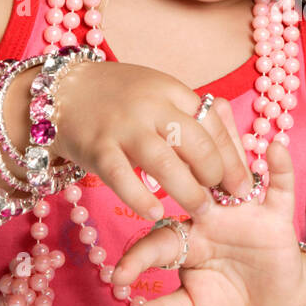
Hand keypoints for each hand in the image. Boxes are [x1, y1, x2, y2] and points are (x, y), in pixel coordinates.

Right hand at [46, 59, 255, 219]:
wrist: (61, 91)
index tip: (243, 185)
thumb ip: (185, 120)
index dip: (232, 158)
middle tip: (223, 199)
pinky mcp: (97, 146)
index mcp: (172, 91)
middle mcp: (151, 105)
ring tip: (200, 210)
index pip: (213, 125)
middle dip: (215, 174)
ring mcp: (123, 125)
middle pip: (195, 142)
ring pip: (164, 162)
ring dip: (187, 190)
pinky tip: (156, 214)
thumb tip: (222, 158)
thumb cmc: (118, 99)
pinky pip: (122, 176)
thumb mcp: (157, 96)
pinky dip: (141, 197)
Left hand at [109, 139, 305, 305]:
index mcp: (186, 238)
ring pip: (233, 170)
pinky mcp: (275, 214)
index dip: (140, 256)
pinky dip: (278, 167)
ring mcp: (243, 211)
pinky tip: (274, 146)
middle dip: (178, 164)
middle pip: (191, 182)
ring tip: (218, 105)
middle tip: (159, 144)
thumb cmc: (230, 298)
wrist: (276, 303)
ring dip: (229, 139)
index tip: (120, 276)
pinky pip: (278, 186)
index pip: (159, 239)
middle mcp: (211, 214)